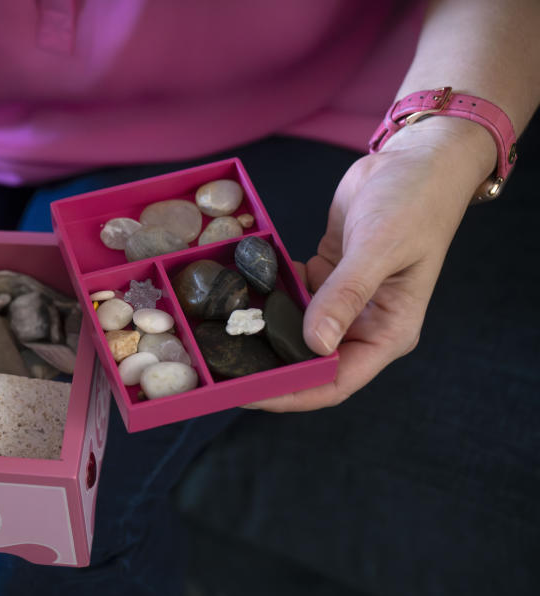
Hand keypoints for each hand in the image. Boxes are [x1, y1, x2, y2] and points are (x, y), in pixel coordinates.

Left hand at [247, 118, 495, 411]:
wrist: (416, 159)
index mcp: (388, 332)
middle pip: (309, 363)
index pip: (335, 382)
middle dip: (268, 369)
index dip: (292, 394)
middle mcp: (364, 325)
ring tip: (219, 336)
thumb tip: (315, 344)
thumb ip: (346, 294)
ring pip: (295, 332)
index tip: (249, 396)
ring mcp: (343, 302)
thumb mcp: (379, 247)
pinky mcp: (324, 277)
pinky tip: (237, 294)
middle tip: (220, 369)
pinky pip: (290, 298)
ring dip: (262, 334)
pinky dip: (267, 297)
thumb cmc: (414, 203)